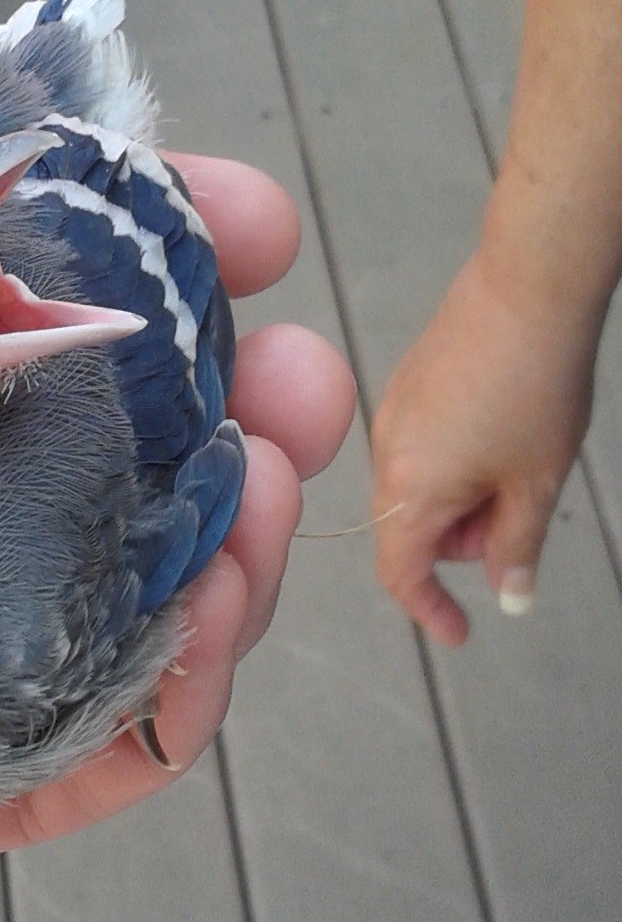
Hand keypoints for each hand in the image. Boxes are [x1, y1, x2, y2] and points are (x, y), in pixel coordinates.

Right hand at [371, 248, 596, 643]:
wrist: (526, 290)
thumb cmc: (533, 388)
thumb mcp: (536, 483)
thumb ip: (516, 548)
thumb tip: (507, 597)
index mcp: (409, 489)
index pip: (401, 574)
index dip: (430, 611)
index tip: (460, 631)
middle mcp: (385, 454)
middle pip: (409, 529)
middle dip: (461, 542)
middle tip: (520, 520)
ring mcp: (392, 414)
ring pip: (416, 486)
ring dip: (460, 501)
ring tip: (519, 467)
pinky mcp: (407, 384)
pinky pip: (419, 446)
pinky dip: (453, 462)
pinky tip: (502, 430)